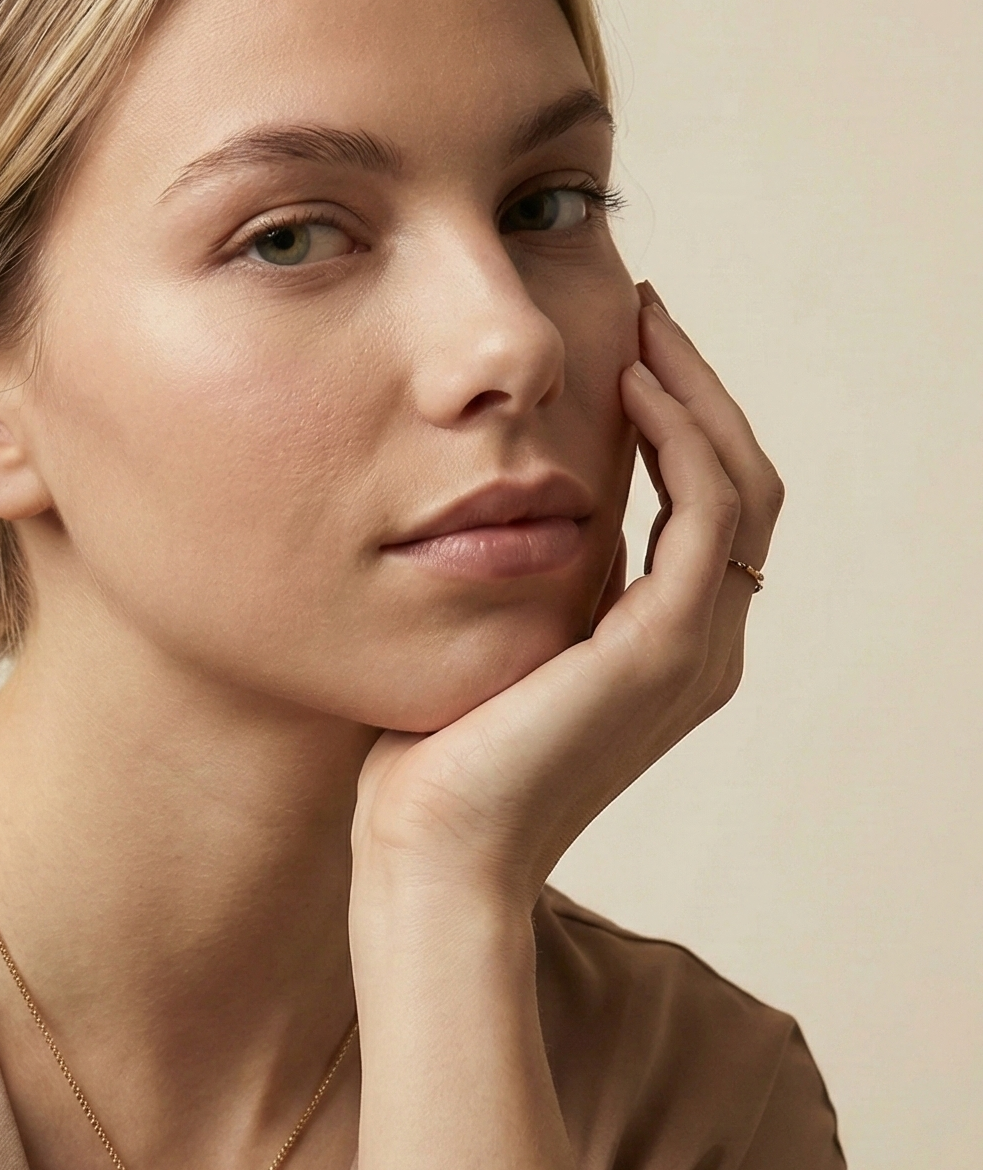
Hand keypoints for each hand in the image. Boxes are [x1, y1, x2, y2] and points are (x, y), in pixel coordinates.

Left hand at [352, 288, 783, 913]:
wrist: (428, 856)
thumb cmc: (428, 768)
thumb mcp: (489, 647)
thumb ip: (526, 587)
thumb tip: (501, 511)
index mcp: (664, 653)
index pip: (707, 510)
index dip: (679, 423)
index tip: (623, 350)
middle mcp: (699, 652)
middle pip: (741, 485)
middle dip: (698, 392)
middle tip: (645, 313)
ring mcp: (692, 654)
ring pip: (739, 486)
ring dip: (697, 396)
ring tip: (641, 327)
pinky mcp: (661, 651)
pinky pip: (704, 513)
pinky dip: (680, 440)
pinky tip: (626, 389)